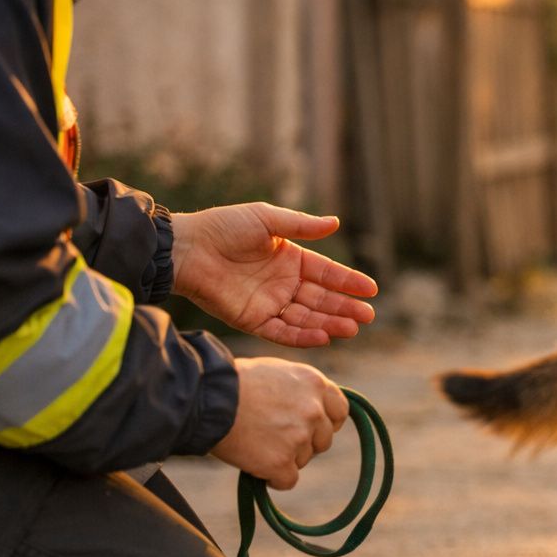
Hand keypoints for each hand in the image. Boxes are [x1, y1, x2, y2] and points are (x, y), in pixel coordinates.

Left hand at [171, 203, 377, 347]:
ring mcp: (269, 304)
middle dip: (345, 308)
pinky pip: (282, 332)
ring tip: (352, 328)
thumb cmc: (222, 227)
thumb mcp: (266, 219)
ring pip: (307, 318)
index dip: (348, 282)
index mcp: (290, 259)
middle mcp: (283, 284)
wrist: (185, 249)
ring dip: (330, 324)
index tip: (371, 289)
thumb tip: (336, 223)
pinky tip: (323, 337)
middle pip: (321, 299)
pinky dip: (302, 336)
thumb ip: (301, 225)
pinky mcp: (252, 320)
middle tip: (368, 316)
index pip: (327, 273)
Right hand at [211, 357, 348, 488]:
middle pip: (323, 440)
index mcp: (314, 383)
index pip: (340, 411)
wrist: (206, 399)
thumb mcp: (276, 372)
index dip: (326, 422)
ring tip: (257, 444)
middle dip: (304, 443)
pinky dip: (273, 478)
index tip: (311, 428)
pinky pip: (287, 480)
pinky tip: (256, 466)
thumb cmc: (233, 383)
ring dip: (285, 458)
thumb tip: (315, 409)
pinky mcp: (281, 462)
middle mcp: (313, 410)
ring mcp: (299, 437)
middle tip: (274, 438)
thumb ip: (301, 390)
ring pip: (303, 460)